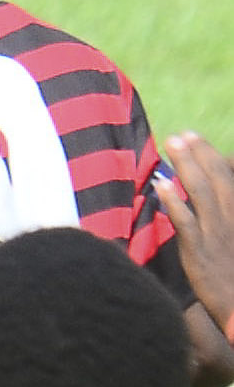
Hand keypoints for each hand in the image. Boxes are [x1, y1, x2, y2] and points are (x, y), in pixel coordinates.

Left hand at [155, 135, 233, 334]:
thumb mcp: (230, 246)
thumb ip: (217, 222)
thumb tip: (199, 203)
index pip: (226, 179)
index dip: (209, 157)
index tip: (193, 137)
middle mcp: (231, 221)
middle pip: (216, 180)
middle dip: (199, 154)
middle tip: (181, 132)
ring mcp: (216, 236)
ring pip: (201, 193)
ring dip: (188, 166)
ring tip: (173, 143)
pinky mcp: (200, 254)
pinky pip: (186, 223)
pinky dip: (174, 203)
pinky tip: (161, 186)